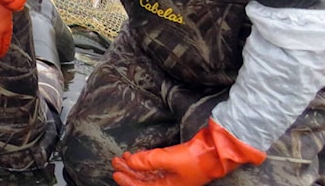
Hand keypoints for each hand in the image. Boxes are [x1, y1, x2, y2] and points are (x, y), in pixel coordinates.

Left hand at [111, 118, 265, 185]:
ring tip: (124, 156)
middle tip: (116, 162)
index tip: (116, 173)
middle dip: (129, 172)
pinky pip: (156, 166)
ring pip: (149, 173)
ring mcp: (173, 175)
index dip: (128, 181)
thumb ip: (148, 160)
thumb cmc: (197, 159)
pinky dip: (146, 161)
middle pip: (144, 180)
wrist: (216, 151)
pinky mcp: (175, 164)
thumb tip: (130, 161)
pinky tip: (137, 155)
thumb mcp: (169, 159)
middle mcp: (170, 183)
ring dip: (136, 165)